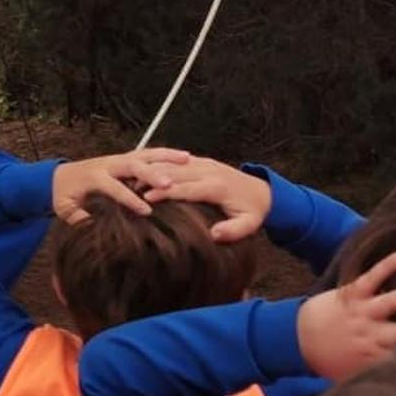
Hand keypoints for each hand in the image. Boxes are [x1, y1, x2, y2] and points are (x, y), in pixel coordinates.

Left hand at [51, 148, 190, 224]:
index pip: (115, 187)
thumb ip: (77, 218)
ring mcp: (118, 158)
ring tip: (188, 160)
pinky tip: (186, 157)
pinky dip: (166, 154)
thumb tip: (92, 227)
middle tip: (170, 185)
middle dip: (152, 174)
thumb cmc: (64, 196)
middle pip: (133, 165)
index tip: (147, 211)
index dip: (130, 199)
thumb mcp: (64, 210)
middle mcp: (108, 163)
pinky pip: (148, 153)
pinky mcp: (126, 157)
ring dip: (166, 157)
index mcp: (93, 177)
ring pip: (145, 154)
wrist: (58, 177)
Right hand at [141, 156, 271, 241]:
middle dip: (152, 178)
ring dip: (154, 170)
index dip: (165, 192)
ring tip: (133, 179)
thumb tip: (214, 235)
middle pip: (175, 172)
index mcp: (216, 187)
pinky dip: (162, 165)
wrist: (265, 192)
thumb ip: (232, 232)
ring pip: (174, 163)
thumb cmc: (253, 212)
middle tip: (130, 187)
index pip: (185, 188)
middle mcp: (209, 172)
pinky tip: (147, 172)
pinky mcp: (204, 162)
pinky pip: (178, 161)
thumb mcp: (249, 225)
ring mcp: (206, 164)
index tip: (146, 197)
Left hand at [298, 252, 395, 380]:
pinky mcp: (351, 295)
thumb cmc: (333, 360)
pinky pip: (370, 278)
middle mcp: (374, 335)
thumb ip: (387, 374)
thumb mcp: (360, 376)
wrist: (297, 340)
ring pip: (394, 302)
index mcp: (379, 357)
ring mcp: (363, 313)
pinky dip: (385, 267)